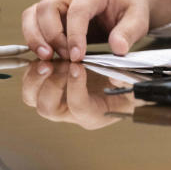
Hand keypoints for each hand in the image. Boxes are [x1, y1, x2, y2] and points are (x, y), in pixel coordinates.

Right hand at [21, 0, 170, 60]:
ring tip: (48, 58)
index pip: (77, 10)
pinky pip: (32, 23)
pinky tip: (46, 55)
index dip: (75, 34)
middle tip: (65, 57)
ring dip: (35, 38)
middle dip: (51, 36)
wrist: (126, 0)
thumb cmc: (130, 6)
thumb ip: (129, 32)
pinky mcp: (51, 15)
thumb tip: (119, 48)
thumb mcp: (138, 19)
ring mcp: (58, 2)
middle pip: (47, 8)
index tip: (78, 56)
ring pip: (33, 14)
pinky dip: (33, 39)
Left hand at [21, 60, 140, 129]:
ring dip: (37, 77)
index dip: (76, 87)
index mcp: (94, 115)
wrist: (125, 81)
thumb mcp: (137, 84)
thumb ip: (128, 81)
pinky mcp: (50, 86)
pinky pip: (32, 82)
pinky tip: (47, 53)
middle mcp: (71, 112)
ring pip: (33, 97)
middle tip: (60, 63)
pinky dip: (34, 68)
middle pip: (47, 107)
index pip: (78, 107)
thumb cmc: (131, 86)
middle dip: (51, 84)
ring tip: (49, 58)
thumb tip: (114, 76)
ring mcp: (58, 100)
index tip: (80, 65)